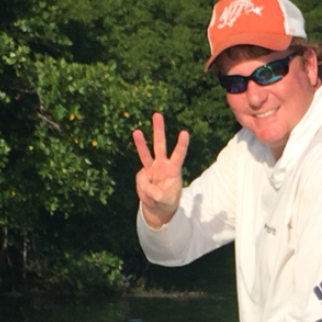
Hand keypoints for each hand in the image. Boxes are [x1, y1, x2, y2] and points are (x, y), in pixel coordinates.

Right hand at [132, 113, 188, 228]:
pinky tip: (148, 194)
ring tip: (137, 131)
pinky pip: (140, 180)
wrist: (158, 206)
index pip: (179, 154)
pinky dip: (143, 188)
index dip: (181, 144)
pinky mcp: (142, 175)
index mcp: (173, 169)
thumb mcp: (165, 200)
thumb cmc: (167, 201)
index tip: (184, 132)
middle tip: (157, 114)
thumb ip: (156, 193)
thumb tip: (144, 182)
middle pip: (160, 145)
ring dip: (141, 142)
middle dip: (159, 130)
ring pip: (146, 153)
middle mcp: (162, 165)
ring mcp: (151, 168)